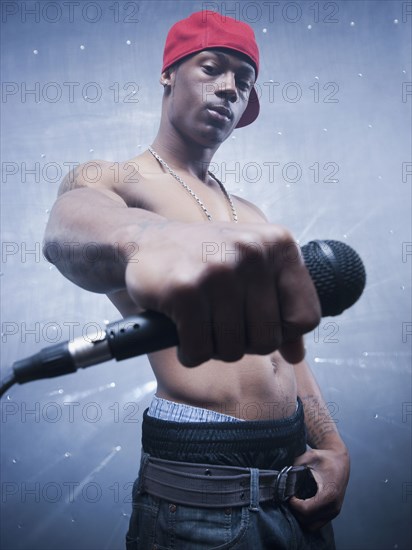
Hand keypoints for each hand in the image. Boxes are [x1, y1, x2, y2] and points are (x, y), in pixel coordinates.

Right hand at [125, 221, 320, 365]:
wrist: (148, 241)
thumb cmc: (205, 260)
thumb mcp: (252, 272)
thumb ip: (280, 309)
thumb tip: (296, 355)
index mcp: (278, 245)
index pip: (306, 318)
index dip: (281, 333)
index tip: (256, 323)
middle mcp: (252, 252)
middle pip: (268, 340)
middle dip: (242, 344)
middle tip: (221, 325)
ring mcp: (218, 271)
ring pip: (233, 349)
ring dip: (213, 348)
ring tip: (201, 325)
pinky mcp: (185, 290)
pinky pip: (199, 351)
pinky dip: (190, 353)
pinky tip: (182, 333)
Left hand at [289, 445, 349, 530]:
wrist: (340, 460)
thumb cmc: (325, 458)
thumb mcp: (309, 457)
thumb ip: (296, 466)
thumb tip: (282, 477)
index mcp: (329, 494)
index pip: (306, 510)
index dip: (294, 505)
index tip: (289, 495)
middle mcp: (333, 507)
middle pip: (308, 521)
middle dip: (296, 511)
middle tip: (291, 498)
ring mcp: (334, 512)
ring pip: (313, 525)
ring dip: (302, 517)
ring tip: (296, 502)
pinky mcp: (333, 513)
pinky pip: (318, 523)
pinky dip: (308, 517)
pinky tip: (303, 504)